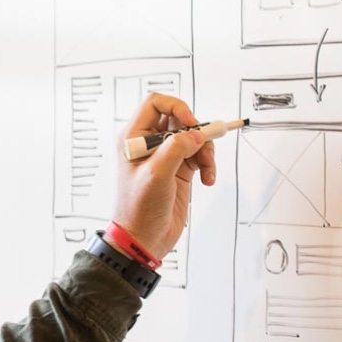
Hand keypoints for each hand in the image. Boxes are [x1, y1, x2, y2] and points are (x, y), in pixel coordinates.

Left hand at [111, 93, 216, 258]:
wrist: (144, 238)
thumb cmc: (139, 208)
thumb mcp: (156, 175)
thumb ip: (176, 149)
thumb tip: (195, 133)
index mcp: (134, 138)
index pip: (155, 104)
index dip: (176, 107)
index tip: (191, 123)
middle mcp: (149, 142)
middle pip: (179, 118)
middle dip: (196, 131)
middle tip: (203, 147)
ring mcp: (165, 155)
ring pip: (193, 136)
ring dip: (205, 150)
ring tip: (207, 170)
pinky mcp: (179, 169)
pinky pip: (199, 155)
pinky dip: (208, 164)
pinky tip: (208, 179)